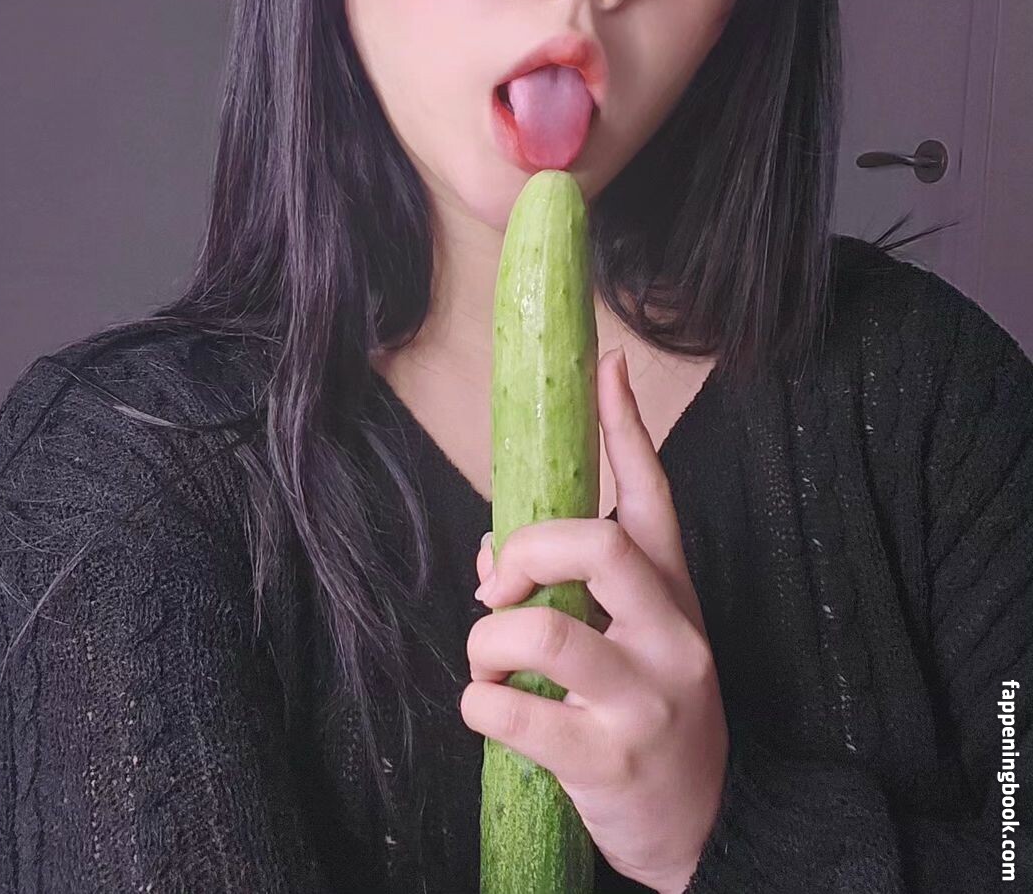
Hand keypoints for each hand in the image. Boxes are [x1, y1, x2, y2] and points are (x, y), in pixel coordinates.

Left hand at [461, 346, 728, 893]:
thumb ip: (568, 589)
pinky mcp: (607, 760)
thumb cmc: (653, 712)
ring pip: (543, 630)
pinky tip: (489, 711)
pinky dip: (478, 703)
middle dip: (527, 548)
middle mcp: (667, 634)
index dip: (625, 425)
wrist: (709, 823)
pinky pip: (514, 712)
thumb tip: (490, 554)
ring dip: (486, 640)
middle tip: (500, 584)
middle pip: (598, 544)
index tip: (605, 365)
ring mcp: (643, 697)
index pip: (654, 493)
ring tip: (488, 663)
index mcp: (673, 594)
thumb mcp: (632, 641)